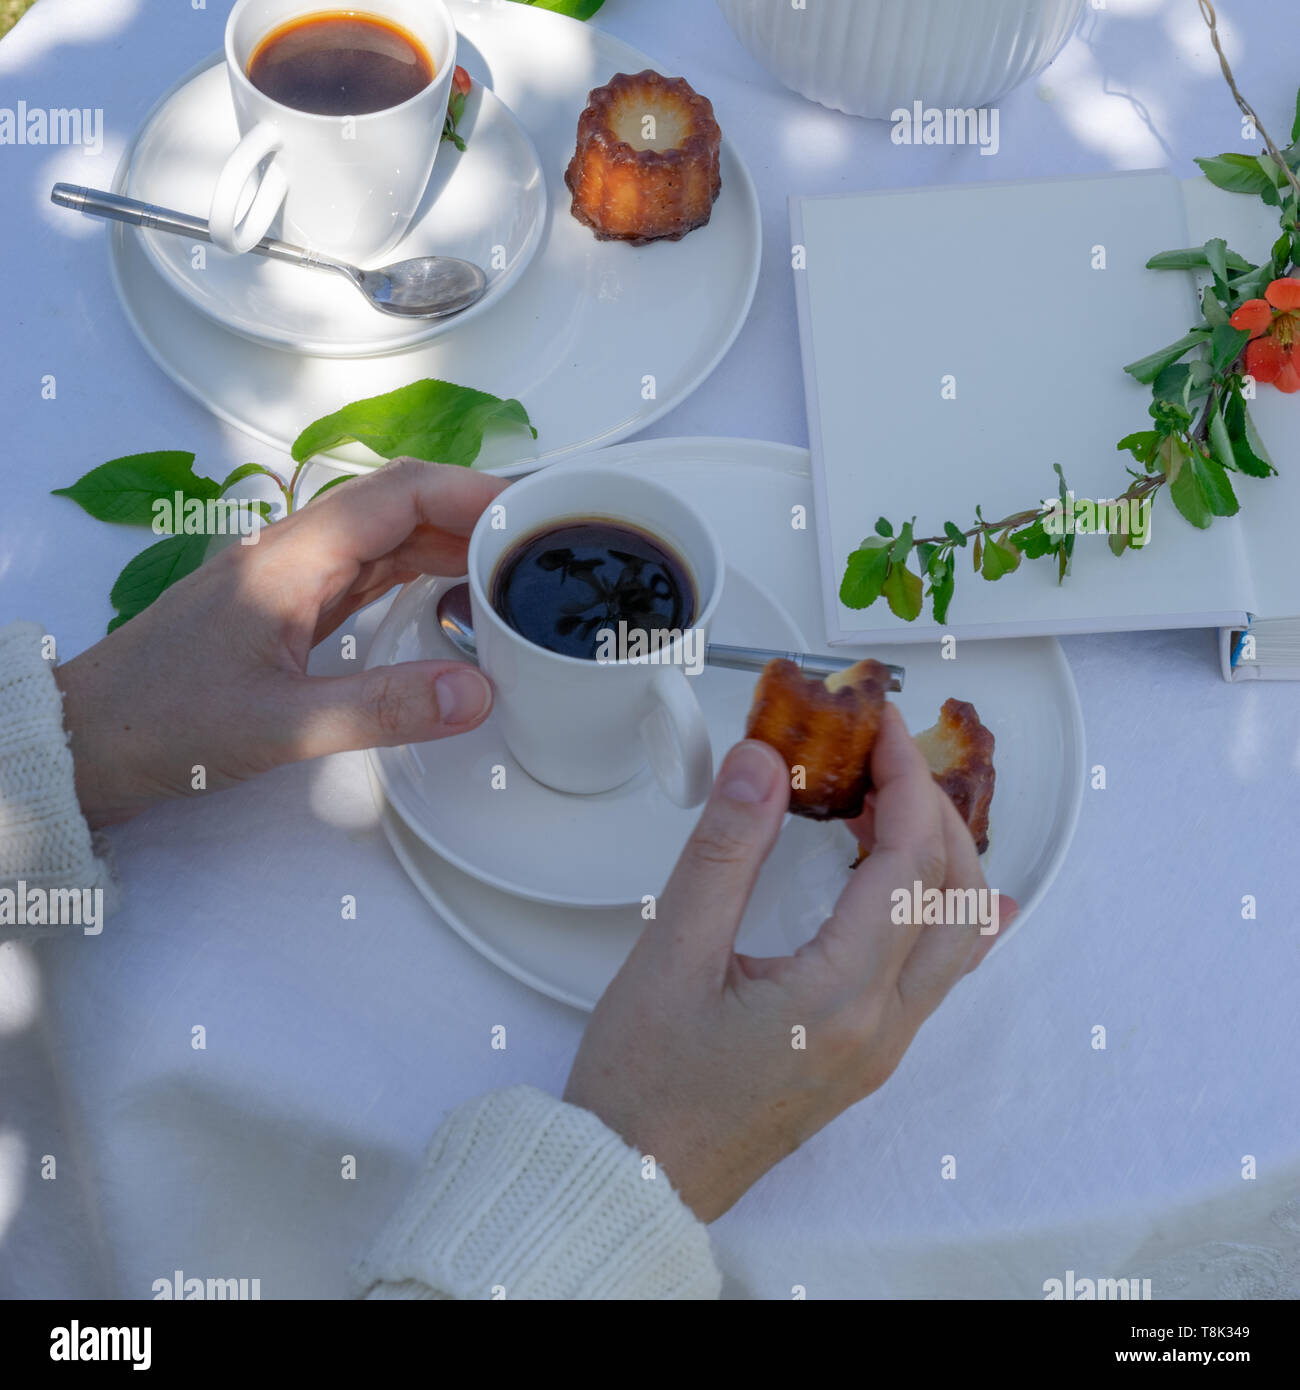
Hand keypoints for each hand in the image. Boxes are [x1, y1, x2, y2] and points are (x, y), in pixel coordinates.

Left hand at [55, 458, 505, 827]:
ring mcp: (289, 579)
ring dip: (448, 546)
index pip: (398, 494)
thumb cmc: (160, 723)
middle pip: (399, 507)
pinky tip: (449, 599)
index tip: (531, 513)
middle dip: (472, 516)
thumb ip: (382, 708)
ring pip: (385, 538)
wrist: (86, 741)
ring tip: (510, 570)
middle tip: (539, 544)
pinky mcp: (287, 609)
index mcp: (289, 557)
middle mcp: (292, 554)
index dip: (471, 493)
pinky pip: (367, 575)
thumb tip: (477, 693)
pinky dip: (417, 578)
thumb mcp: (278, 725)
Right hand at [564, 704, 1016, 1222]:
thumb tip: (760, 764)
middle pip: (954, 893)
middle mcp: (879, 1027)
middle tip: (886, 753)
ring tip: (901, 803)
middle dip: (932, 808)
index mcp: (840, 996)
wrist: (634, 1180)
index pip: (909, 860)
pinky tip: (952, 897)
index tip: (879, 726)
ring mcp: (880, 1048)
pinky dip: (945, 914)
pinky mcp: (863, 1057)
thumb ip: (724, 849)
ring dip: (944, 859)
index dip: (903, 778)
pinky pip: (938, 975)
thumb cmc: (644, 1089)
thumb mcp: (672, 954)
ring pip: (958, 937)